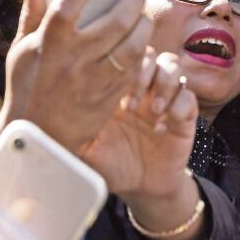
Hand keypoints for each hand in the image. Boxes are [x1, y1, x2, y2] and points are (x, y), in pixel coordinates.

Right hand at [0, 0, 150, 152]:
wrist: (40, 135)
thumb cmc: (28, 85)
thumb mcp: (22, 48)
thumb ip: (32, 11)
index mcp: (49, 47)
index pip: (65, 10)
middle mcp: (75, 62)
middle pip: (114, 23)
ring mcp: (96, 80)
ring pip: (133, 46)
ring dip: (144, 23)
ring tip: (143, 11)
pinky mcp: (111, 95)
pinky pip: (135, 67)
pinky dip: (142, 49)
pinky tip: (141, 37)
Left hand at [80, 48, 197, 201]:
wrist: (141, 186)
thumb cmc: (109, 164)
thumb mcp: (85, 148)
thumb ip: (73, 129)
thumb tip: (50, 116)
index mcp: (116, 88)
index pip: (120, 56)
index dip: (119, 65)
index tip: (112, 93)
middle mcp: (142, 87)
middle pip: (149, 53)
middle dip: (143, 72)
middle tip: (132, 103)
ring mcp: (165, 98)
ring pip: (172, 66)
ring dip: (164, 84)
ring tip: (152, 111)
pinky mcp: (185, 114)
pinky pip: (189, 96)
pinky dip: (178, 107)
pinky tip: (162, 128)